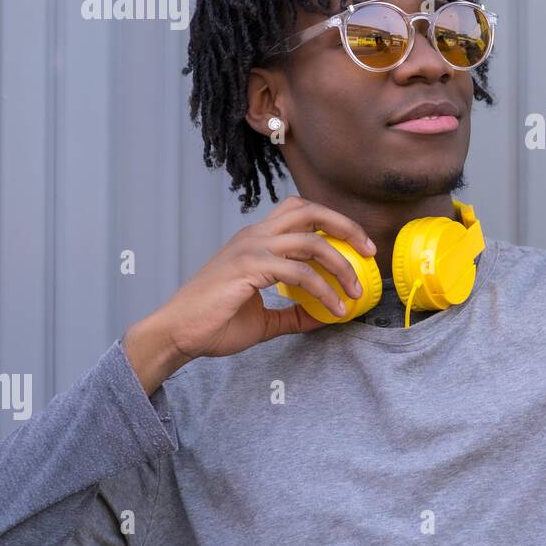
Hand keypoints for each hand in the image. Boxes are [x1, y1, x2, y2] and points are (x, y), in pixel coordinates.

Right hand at [125, 196, 376, 387]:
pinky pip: (298, 272)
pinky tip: (333, 308)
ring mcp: (250, 249)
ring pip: (309, 240)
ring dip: (341, 264)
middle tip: (370, 250)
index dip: (333, 223)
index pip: (300, 213)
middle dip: (345, 225)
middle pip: (308, 210)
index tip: (359, 247)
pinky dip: (323, 290)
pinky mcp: (248, 267)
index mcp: (256, 240)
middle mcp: (254, 236)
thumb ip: (294, 313)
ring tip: (355, 291)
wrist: (176, 334)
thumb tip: (325, 315)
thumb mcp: (264, 319)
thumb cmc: (212, 324)